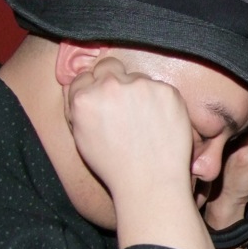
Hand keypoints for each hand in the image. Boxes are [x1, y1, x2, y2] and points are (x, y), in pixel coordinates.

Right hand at [66, 57, 192, 199]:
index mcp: (84, 99)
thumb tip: (84, 85)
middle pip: (109, 66)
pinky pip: (161, 88)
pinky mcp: (166, 91)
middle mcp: (110, 87)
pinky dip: (162, 102)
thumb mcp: (82, 137)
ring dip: (140, 92)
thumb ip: (81, 107)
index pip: (84, 76)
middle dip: (114, 79)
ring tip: (145, 122)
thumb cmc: (115, 166)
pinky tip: (161, 123)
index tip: (104, 101)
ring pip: (137, 78)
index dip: (94, 88)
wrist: (150, 182)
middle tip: (125, 103)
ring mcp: (141, 86)